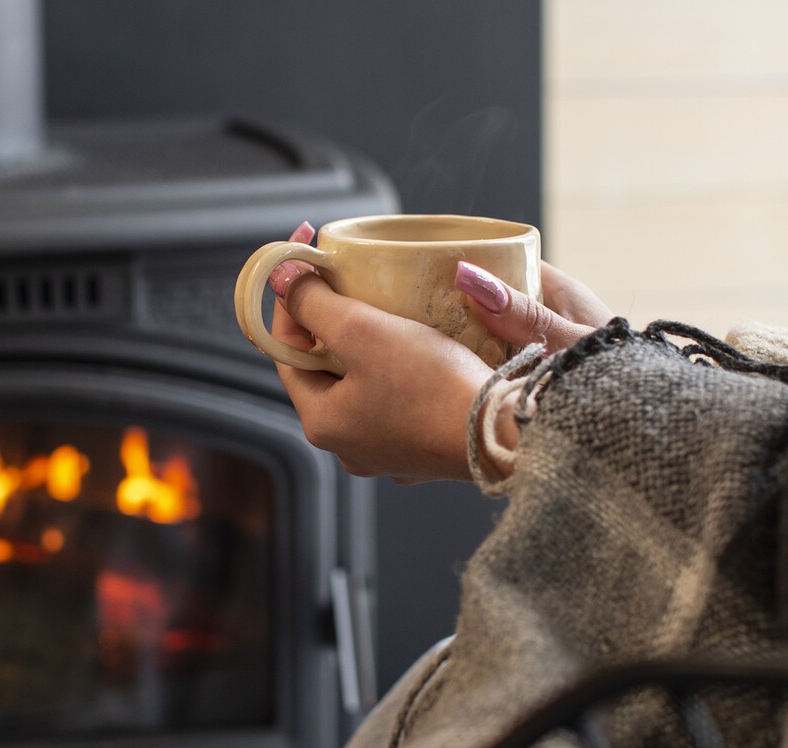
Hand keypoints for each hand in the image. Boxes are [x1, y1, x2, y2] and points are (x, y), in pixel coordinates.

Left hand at [268, 223, 613, 483]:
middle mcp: (348, 445)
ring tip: (385, 304)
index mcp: (321, 422)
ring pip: (362, 381)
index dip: (290, 298)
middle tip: (345, 277)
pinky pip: (398, 396)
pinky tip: (420, 343)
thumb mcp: (363, 332)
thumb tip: (280, 279)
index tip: (303, 257)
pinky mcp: (424, 446)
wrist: (507, 435)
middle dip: (331, 319)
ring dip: (368, 342)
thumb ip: (313, 303)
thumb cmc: (433, 386)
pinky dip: (400, 366)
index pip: (287, 349)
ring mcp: (387, 450)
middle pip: (324, 366)